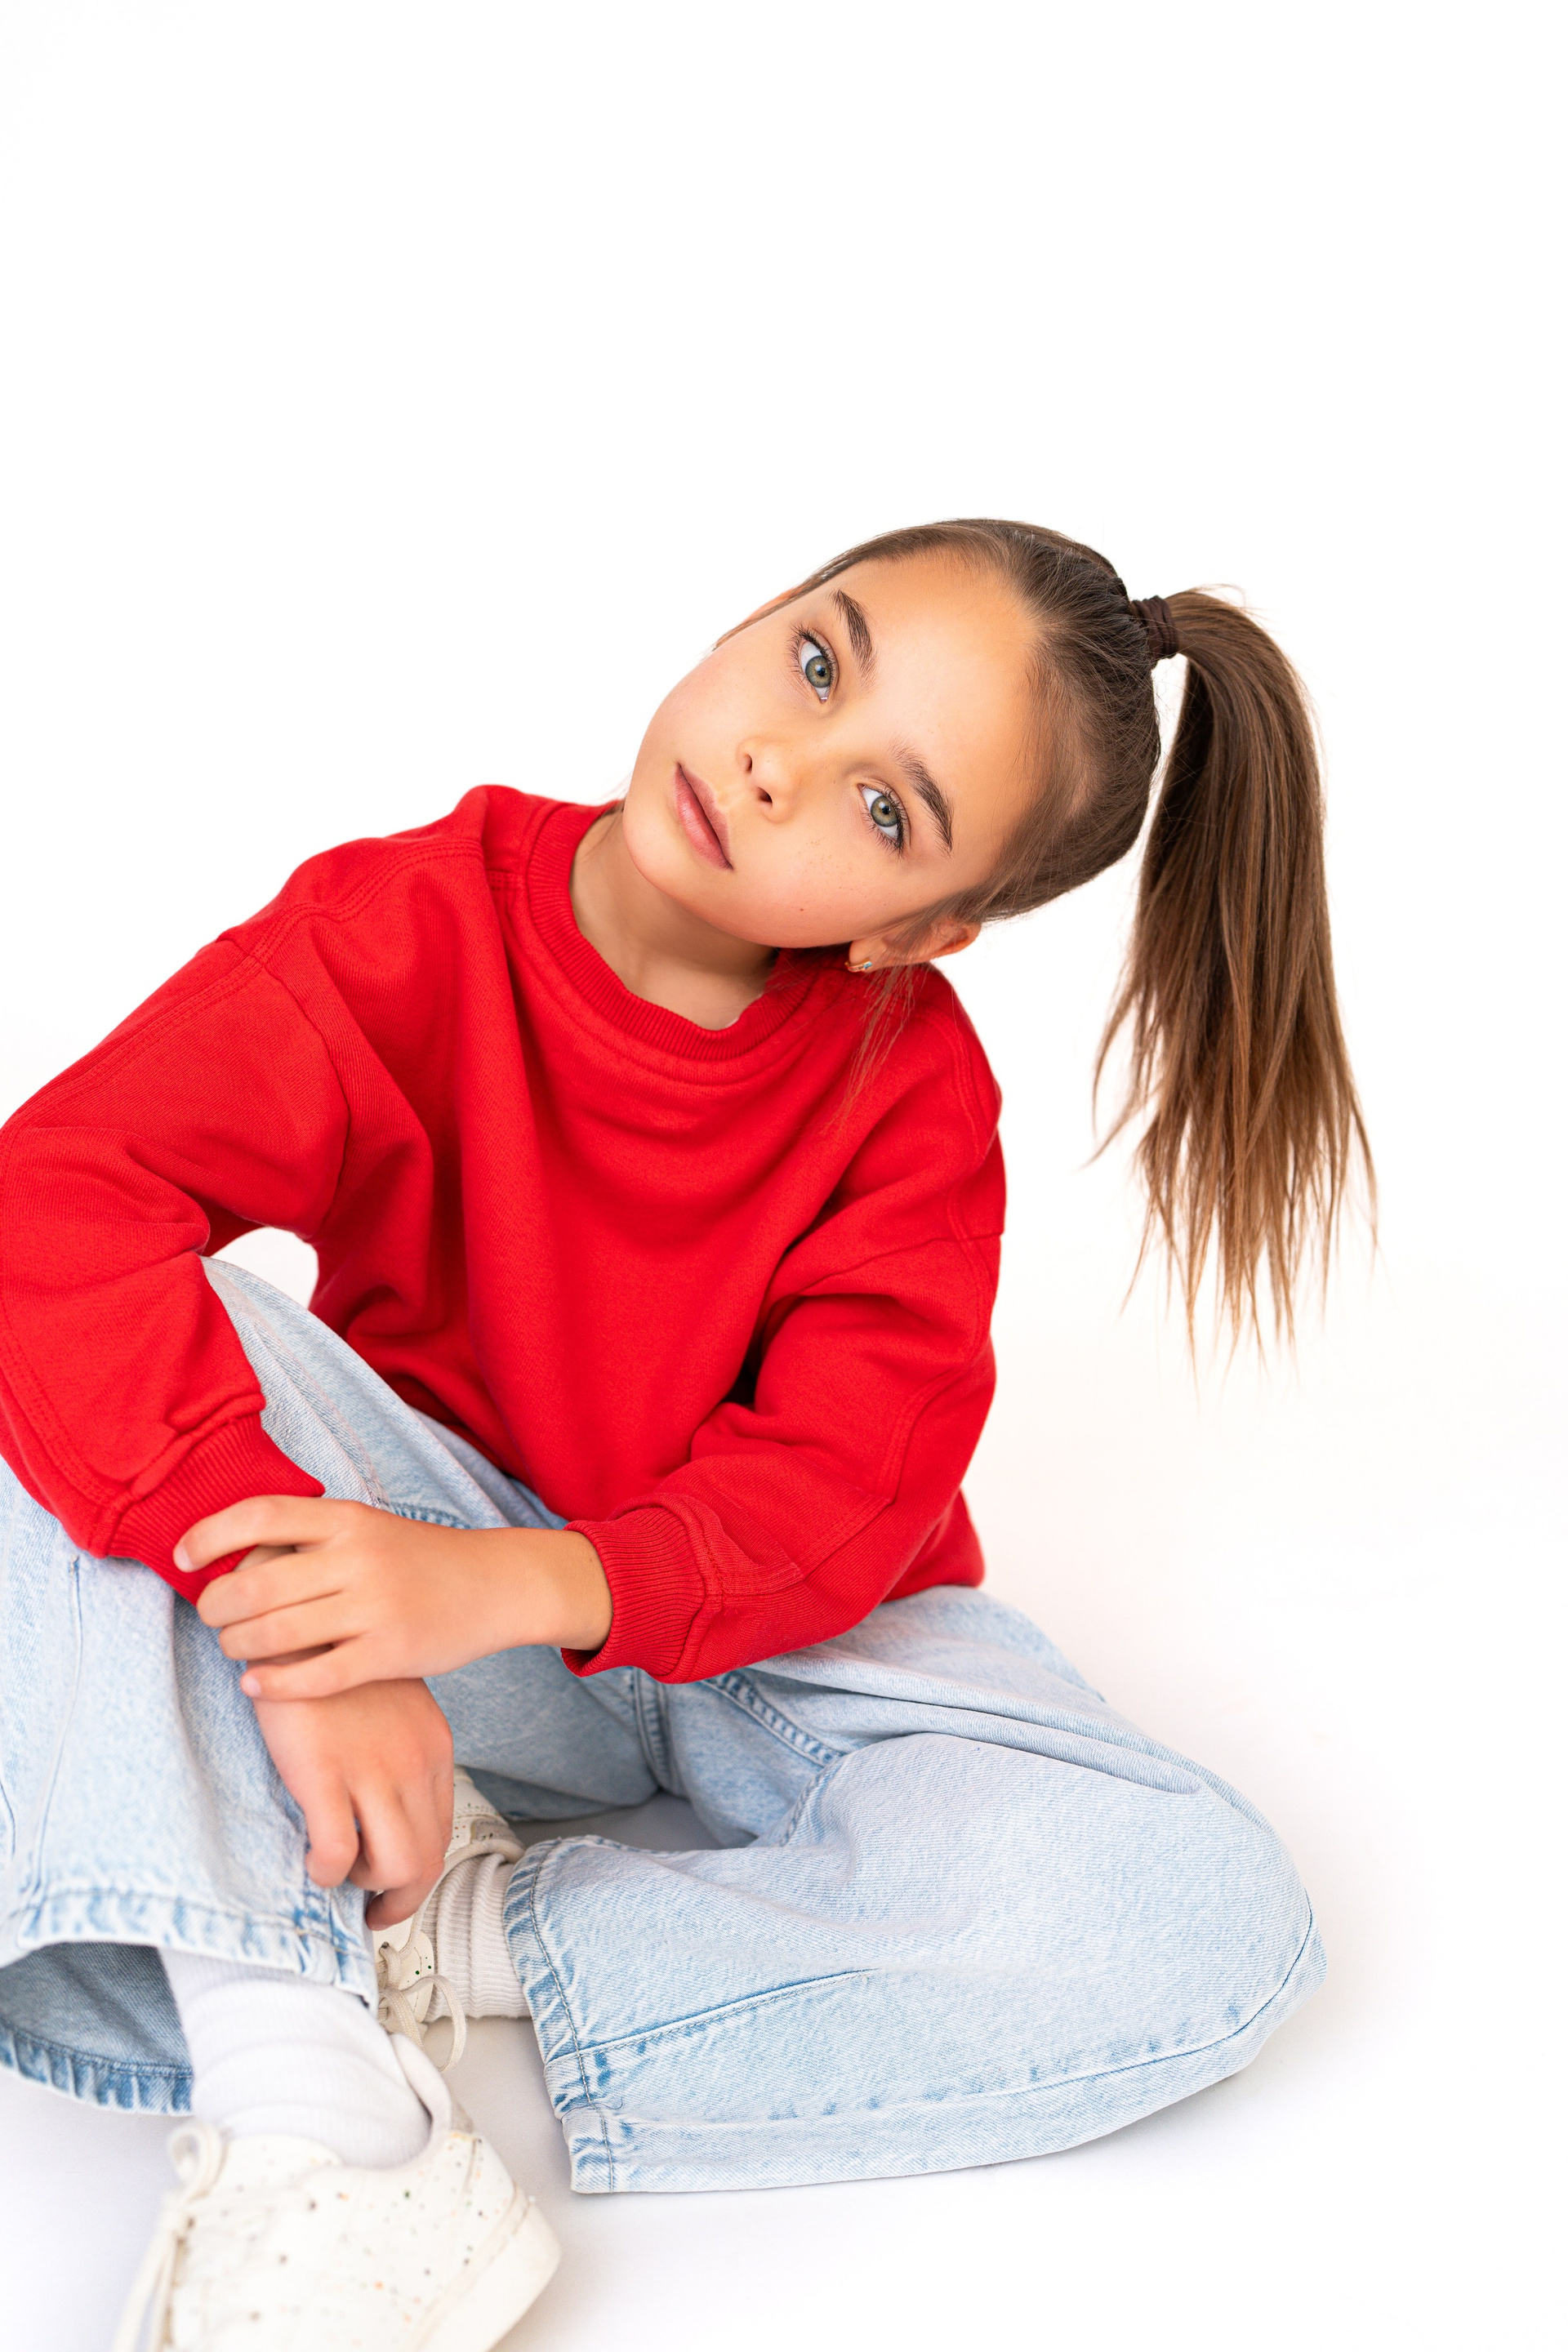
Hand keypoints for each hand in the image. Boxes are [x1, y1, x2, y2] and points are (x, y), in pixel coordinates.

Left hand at [181, 1496, 611, 1699]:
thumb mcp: (367, 1526)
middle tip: (211, 1615)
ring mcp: (375, 1608)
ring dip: (237, 1646)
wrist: (494, 1584)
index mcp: (348, 1518)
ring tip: (234, 1648)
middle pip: (256, 1584)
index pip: (260, 1515)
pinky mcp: (390, 1654)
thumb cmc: (418, 1558)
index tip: (183, 1556)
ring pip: (276, 1634)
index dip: (210, 1535)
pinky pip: (314, 1677)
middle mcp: (359, 1558)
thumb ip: (310, 1535)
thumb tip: (230, 1549)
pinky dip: (273, 1684)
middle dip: (216, 1607)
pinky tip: (256, 1685)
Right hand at [253, 1676, 453, 1928]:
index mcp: (432, 1747)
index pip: (441, 1831)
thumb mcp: (391, 1705)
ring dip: (366, 1889)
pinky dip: (326, 1873)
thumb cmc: (338, 1662)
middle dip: (399, 1899)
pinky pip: (336, 1853)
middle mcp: (413, 1763)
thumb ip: (398, 1749)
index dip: (418, 1872)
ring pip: (393, 1867)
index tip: (393, 1887)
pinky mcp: (324, 1773)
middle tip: (370, 1912)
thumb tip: (388, 1802)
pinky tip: (311, 1862)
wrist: (301, 1617)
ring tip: (339, 1878)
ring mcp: (372, 1770)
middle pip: (425, 1860)